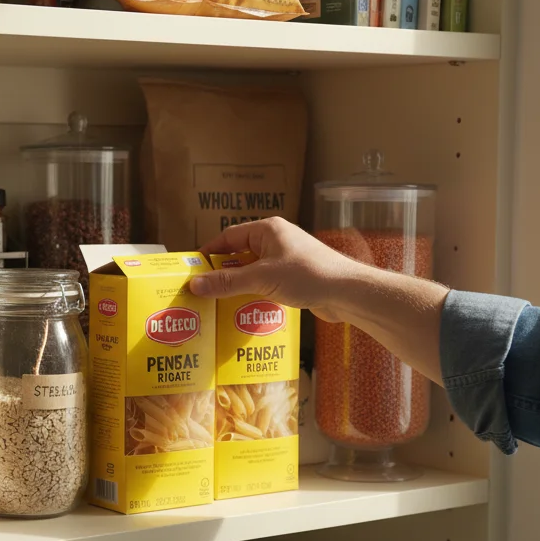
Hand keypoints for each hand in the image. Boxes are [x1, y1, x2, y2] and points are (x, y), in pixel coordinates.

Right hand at [188, 217, 360, 321]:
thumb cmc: (307, 274)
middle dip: (223, 273)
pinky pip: (266, 284)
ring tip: (219, 303)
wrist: (346, 292)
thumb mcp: (260, 278)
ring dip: (238, 286)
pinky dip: (254, 295)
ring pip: (253, 271)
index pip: (229, 236)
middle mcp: (276, 241)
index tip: (193, 269)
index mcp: (268, 230)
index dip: (210, 252)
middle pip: (240, 255)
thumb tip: (195, 285)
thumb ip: (227, 282)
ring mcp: (286, 259)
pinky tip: (244, 310)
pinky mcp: (294, 278)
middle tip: (203, 290)